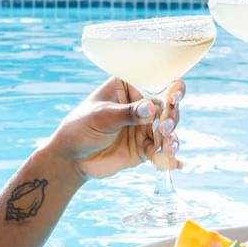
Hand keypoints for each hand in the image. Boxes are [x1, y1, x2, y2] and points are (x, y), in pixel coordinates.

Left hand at [47, 77, 184, 179]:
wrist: (72, 158)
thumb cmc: (81, 127)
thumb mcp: (102, 116)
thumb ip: (126, 113)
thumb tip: (149, 108)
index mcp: (130, 87)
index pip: (155, 82)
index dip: (170, 87)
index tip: (174, 97)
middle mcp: (141, 104)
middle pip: (168, 106)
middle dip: (172, 116)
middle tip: (165, 127)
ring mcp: (145, 126)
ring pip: (168, 129)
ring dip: (171, 138)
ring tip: (169, 147)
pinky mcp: (145, 147)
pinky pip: (161, 151)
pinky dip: (168, 157)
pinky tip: (175, 164)